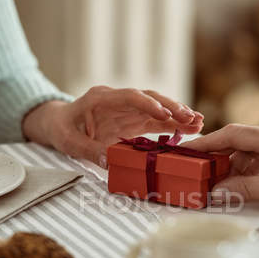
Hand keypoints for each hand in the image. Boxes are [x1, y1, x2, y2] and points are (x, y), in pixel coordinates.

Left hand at [23, 86, 202, 166]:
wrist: (59, 123)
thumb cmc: (62, 129)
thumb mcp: (69, 142)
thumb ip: (89, 150)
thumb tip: (109, 161)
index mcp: (101, 99)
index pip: (129, 96)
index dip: (148, 104)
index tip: (164, 113)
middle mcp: (118, 100)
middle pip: (149, 99)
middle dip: (171, 108)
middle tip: (191, 118)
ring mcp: (127, 109)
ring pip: (157, 108)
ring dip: (177, 115)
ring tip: (199, 122)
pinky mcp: (133, 119)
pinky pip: (156, 120)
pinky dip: (172, 124)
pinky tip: (190, 128)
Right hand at [182, 124, 258, 213]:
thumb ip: (245, 189)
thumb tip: (218, 192)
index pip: (233, 134)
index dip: (208, 142)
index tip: (188, 151)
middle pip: (239, 142)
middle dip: (218, 157)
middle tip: (199, 171)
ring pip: (250, 153)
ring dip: (233, 168)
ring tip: (218, 184)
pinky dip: (248, 172)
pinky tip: (241, 186)